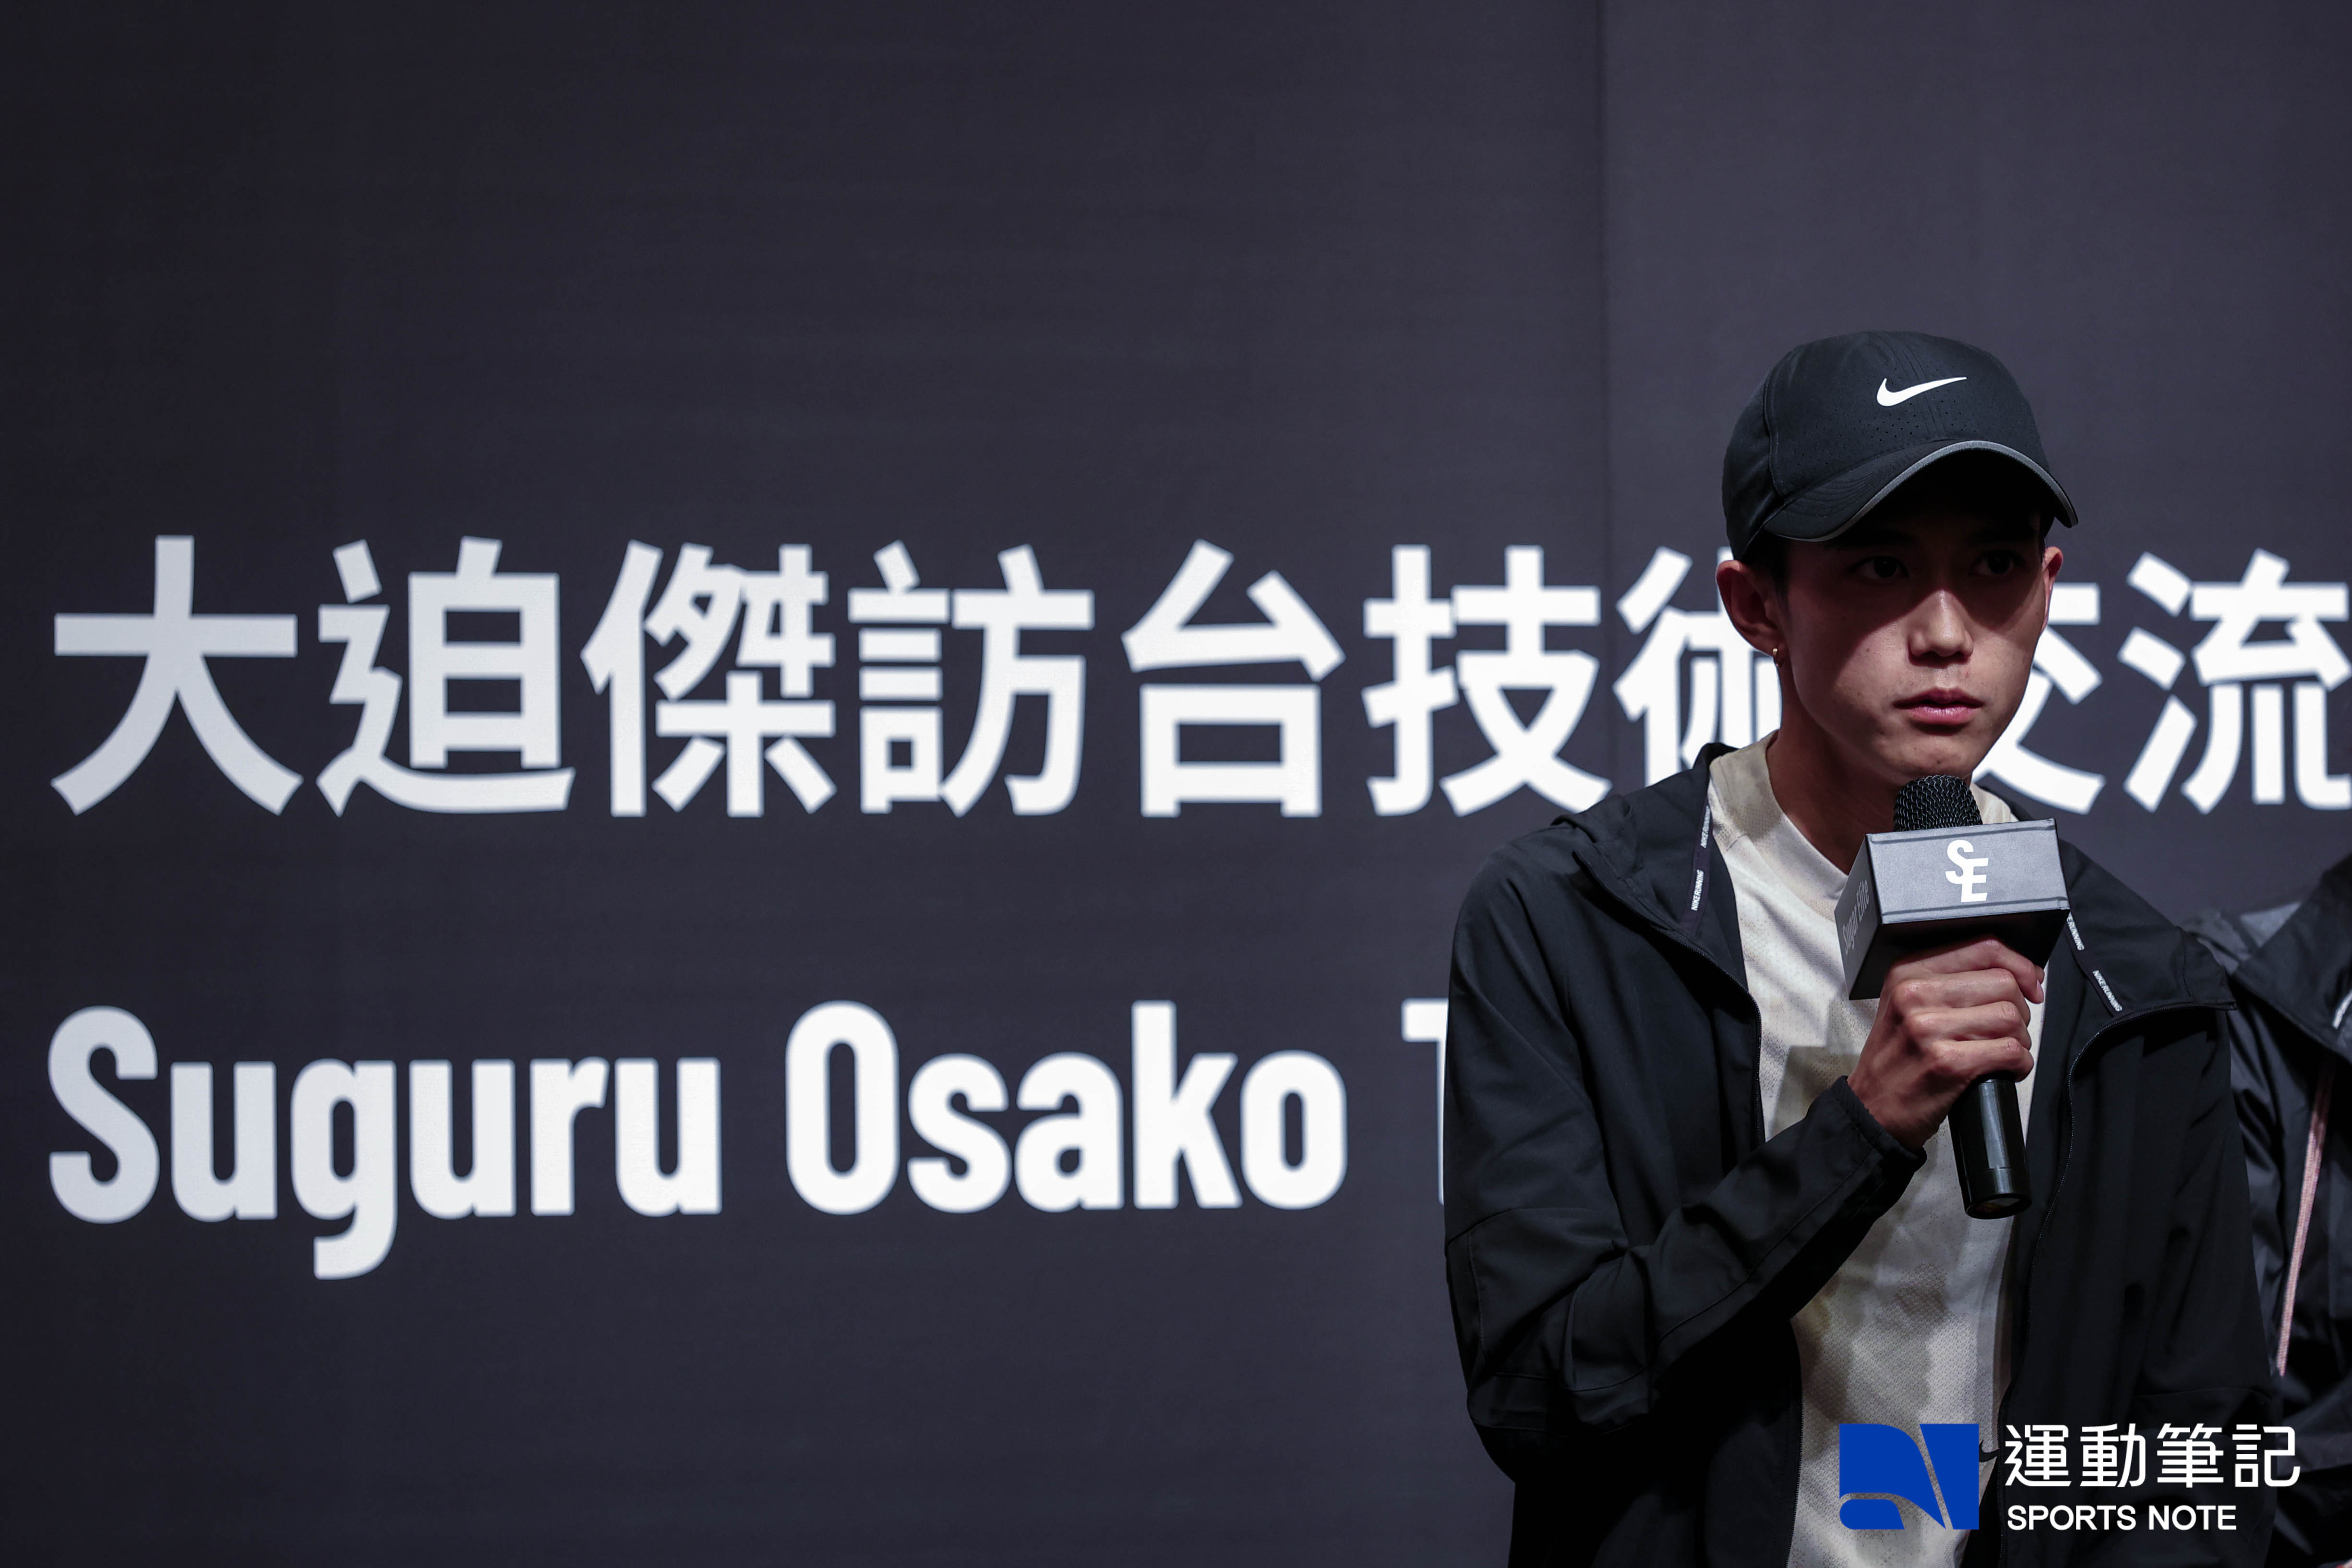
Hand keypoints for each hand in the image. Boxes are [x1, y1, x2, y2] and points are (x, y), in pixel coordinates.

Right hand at [1846, 937, 2040, 1150]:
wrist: (1871, 1108)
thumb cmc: (1896, 1058)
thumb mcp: (1905, 1004)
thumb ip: (1948, 981)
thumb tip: (2016, 974)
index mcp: (1908, 972)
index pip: (1984, 948)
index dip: (2020, 965)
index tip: (2030, 986)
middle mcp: (1915, 993)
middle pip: (2004, 983)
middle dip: (2020, 1009)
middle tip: (2008, 1029)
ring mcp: (1929, 1028)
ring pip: (2011, 1017)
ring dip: (2020, 1039)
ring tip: (2002, 1051)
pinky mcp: (1948, 1063)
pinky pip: (2011, 1052)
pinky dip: (2020, 1064)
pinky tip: (2005, 1070)